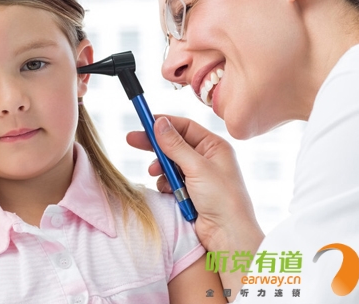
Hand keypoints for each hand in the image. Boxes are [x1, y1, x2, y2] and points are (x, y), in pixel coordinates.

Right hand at [127, 115, 263, 255]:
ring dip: (161, 169)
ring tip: (156, 174)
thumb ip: (175, 145)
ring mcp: (197, 175)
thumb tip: (159, 123)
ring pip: (169, 163)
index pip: (185, 127)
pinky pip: (169, 180)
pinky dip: (165, 184)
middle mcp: (206, 158)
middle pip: (174, 144)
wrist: (227, 236)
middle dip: (155, 145)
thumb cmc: (222, 199)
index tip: (143, 122)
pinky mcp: (189, 191)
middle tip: (132, 140)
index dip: (164, 124)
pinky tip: (170, 191)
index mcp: (214, 147)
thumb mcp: (197, 167)